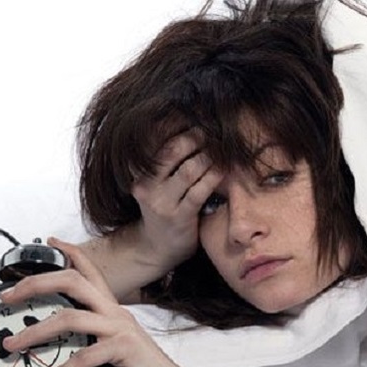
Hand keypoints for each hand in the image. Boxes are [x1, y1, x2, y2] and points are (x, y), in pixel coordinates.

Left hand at [0, 237, 197, 366]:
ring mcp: (120, 329)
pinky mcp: (124, 349)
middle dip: (36, 284)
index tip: (49, 242)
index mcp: (113, 310)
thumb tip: (58, 351)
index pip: (90, 271)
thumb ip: (89, 342)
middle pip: (73, 281)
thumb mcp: (111, 352)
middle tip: (9, 296)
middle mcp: (116, 313)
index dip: (70, 252)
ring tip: (13, 345)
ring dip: (35, 331)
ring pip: (70, 317)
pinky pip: (84, 356)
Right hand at [130, 129, 222, 273]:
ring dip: (210, 156)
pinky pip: (201, 189)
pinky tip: (224, 170)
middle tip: (212, 131)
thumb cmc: (164, 209)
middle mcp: (147, 186)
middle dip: (196, 137)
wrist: (157, 247)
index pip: (161, 142)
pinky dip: (215, 176)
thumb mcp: (158, 185)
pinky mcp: (179, 216)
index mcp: (141, 174)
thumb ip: (170, 163)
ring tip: (222, 149)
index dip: (181, 128)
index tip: (198, 119)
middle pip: (174, 150)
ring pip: (190, 169)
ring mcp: (162, 202)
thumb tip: (192, 129)